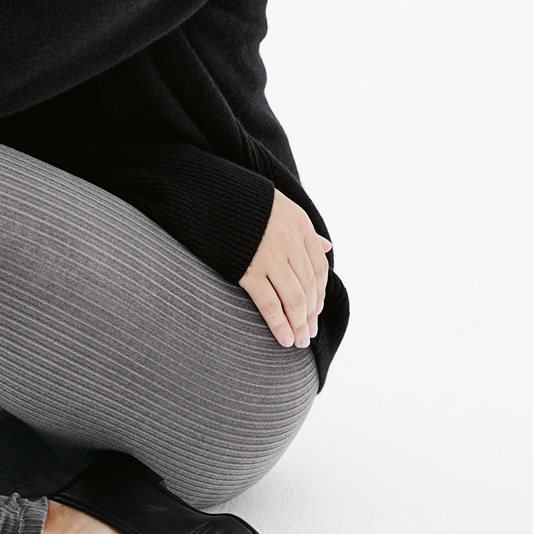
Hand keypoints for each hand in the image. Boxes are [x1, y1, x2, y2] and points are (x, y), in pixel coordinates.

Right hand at [238, 188, 331, 349]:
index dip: (320, 294)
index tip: (316, 311)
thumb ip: (303, 231)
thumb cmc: (241, 201)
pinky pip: (270, 303)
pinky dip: (279, 324)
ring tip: (298, 341)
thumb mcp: (280, 207)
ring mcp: (269, 255)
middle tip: (309, 334)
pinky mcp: (248, 268)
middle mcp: (289, 240)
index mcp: (300, 224)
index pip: (319, 268)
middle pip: (308, 287)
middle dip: (310, 315)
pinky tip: (283, 338)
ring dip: (298, 324)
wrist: (206, 192)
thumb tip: (327, 247)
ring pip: (294, 299)